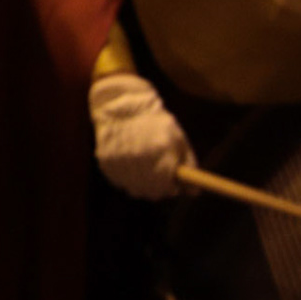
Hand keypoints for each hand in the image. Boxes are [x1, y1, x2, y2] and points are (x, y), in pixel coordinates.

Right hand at [90, 73, 194, 198]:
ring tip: (144, 170)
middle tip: (159, 178)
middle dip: (159, 189)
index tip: (173, 185)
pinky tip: (130, 165)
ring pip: (136, 189)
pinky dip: (127, 178)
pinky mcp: (106, 162)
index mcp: (161, 153)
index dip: (172, 188)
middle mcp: (140, 160)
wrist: (121, 106)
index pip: (168, 186)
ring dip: (143, 185)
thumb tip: (194, 192)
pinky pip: (120, 182)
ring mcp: (121, 162)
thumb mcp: (178, 138)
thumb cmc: (155, 123)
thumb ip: (189, 164)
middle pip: (153, 192)